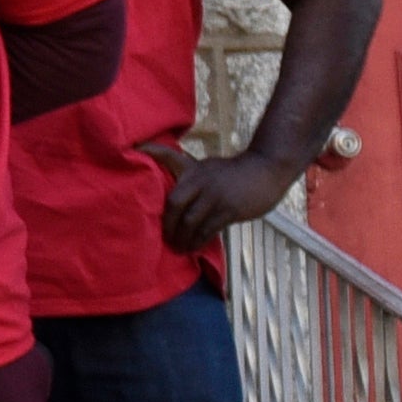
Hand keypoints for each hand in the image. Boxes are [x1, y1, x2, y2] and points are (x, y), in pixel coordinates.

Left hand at [158, 142, 308, 256]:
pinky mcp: (230, 210)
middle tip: (165, 237)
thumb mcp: (208, 167)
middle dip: (168, 224)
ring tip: (179, 248)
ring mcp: (216, 196)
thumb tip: (173, 198)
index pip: (168, 158)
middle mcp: (201, 180)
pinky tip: (194, 247)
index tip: (135, 163)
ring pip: (191, 221)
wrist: (266, 169)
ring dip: (182, 238)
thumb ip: (191, 178)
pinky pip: (208, 230)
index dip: (153, 154)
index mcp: (194, 169)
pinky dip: (198, 241)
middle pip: (175, 203)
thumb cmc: (234, 173)